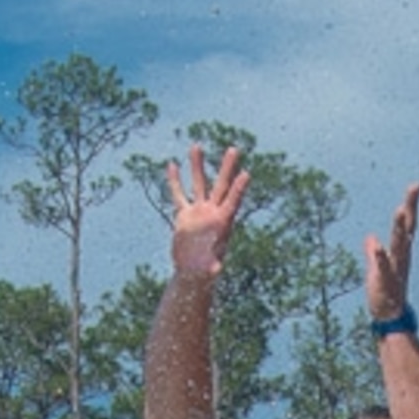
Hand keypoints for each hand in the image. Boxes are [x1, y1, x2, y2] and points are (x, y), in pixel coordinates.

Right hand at [165, 143, 247, 278]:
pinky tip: (172, 165)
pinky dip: (175, 181)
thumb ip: (212, 267)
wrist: (192, 271)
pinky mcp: (184, 215)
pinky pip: (178, 194)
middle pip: (220, 185)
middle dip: (226, 167)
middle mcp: (212, 212)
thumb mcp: (208, 270)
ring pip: (198, 184)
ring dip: (197, 165)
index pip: (232, 201)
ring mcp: (198, 211)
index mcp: (222, 222)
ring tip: (196, 145)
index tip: (246, 173)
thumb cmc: (204, 273)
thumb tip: (215, 271)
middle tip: (233, 149)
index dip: (239, 188)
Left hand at [365, 184, 418, 324]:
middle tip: (416, 187)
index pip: (407, 226)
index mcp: (399, 253)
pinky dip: (381, 256)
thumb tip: (370, 238)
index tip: (416, 186)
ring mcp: (395, 269)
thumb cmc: (383, 294)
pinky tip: (378, 245)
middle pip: (407, 229)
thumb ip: (373, 253)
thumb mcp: (376, 269)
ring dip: (400, 228)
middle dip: (410, 208)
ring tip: (400, 210)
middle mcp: (401, 258)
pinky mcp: (386, 282)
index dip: (410, 206)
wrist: (389, 318)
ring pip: (399, 245)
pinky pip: (384, 267)